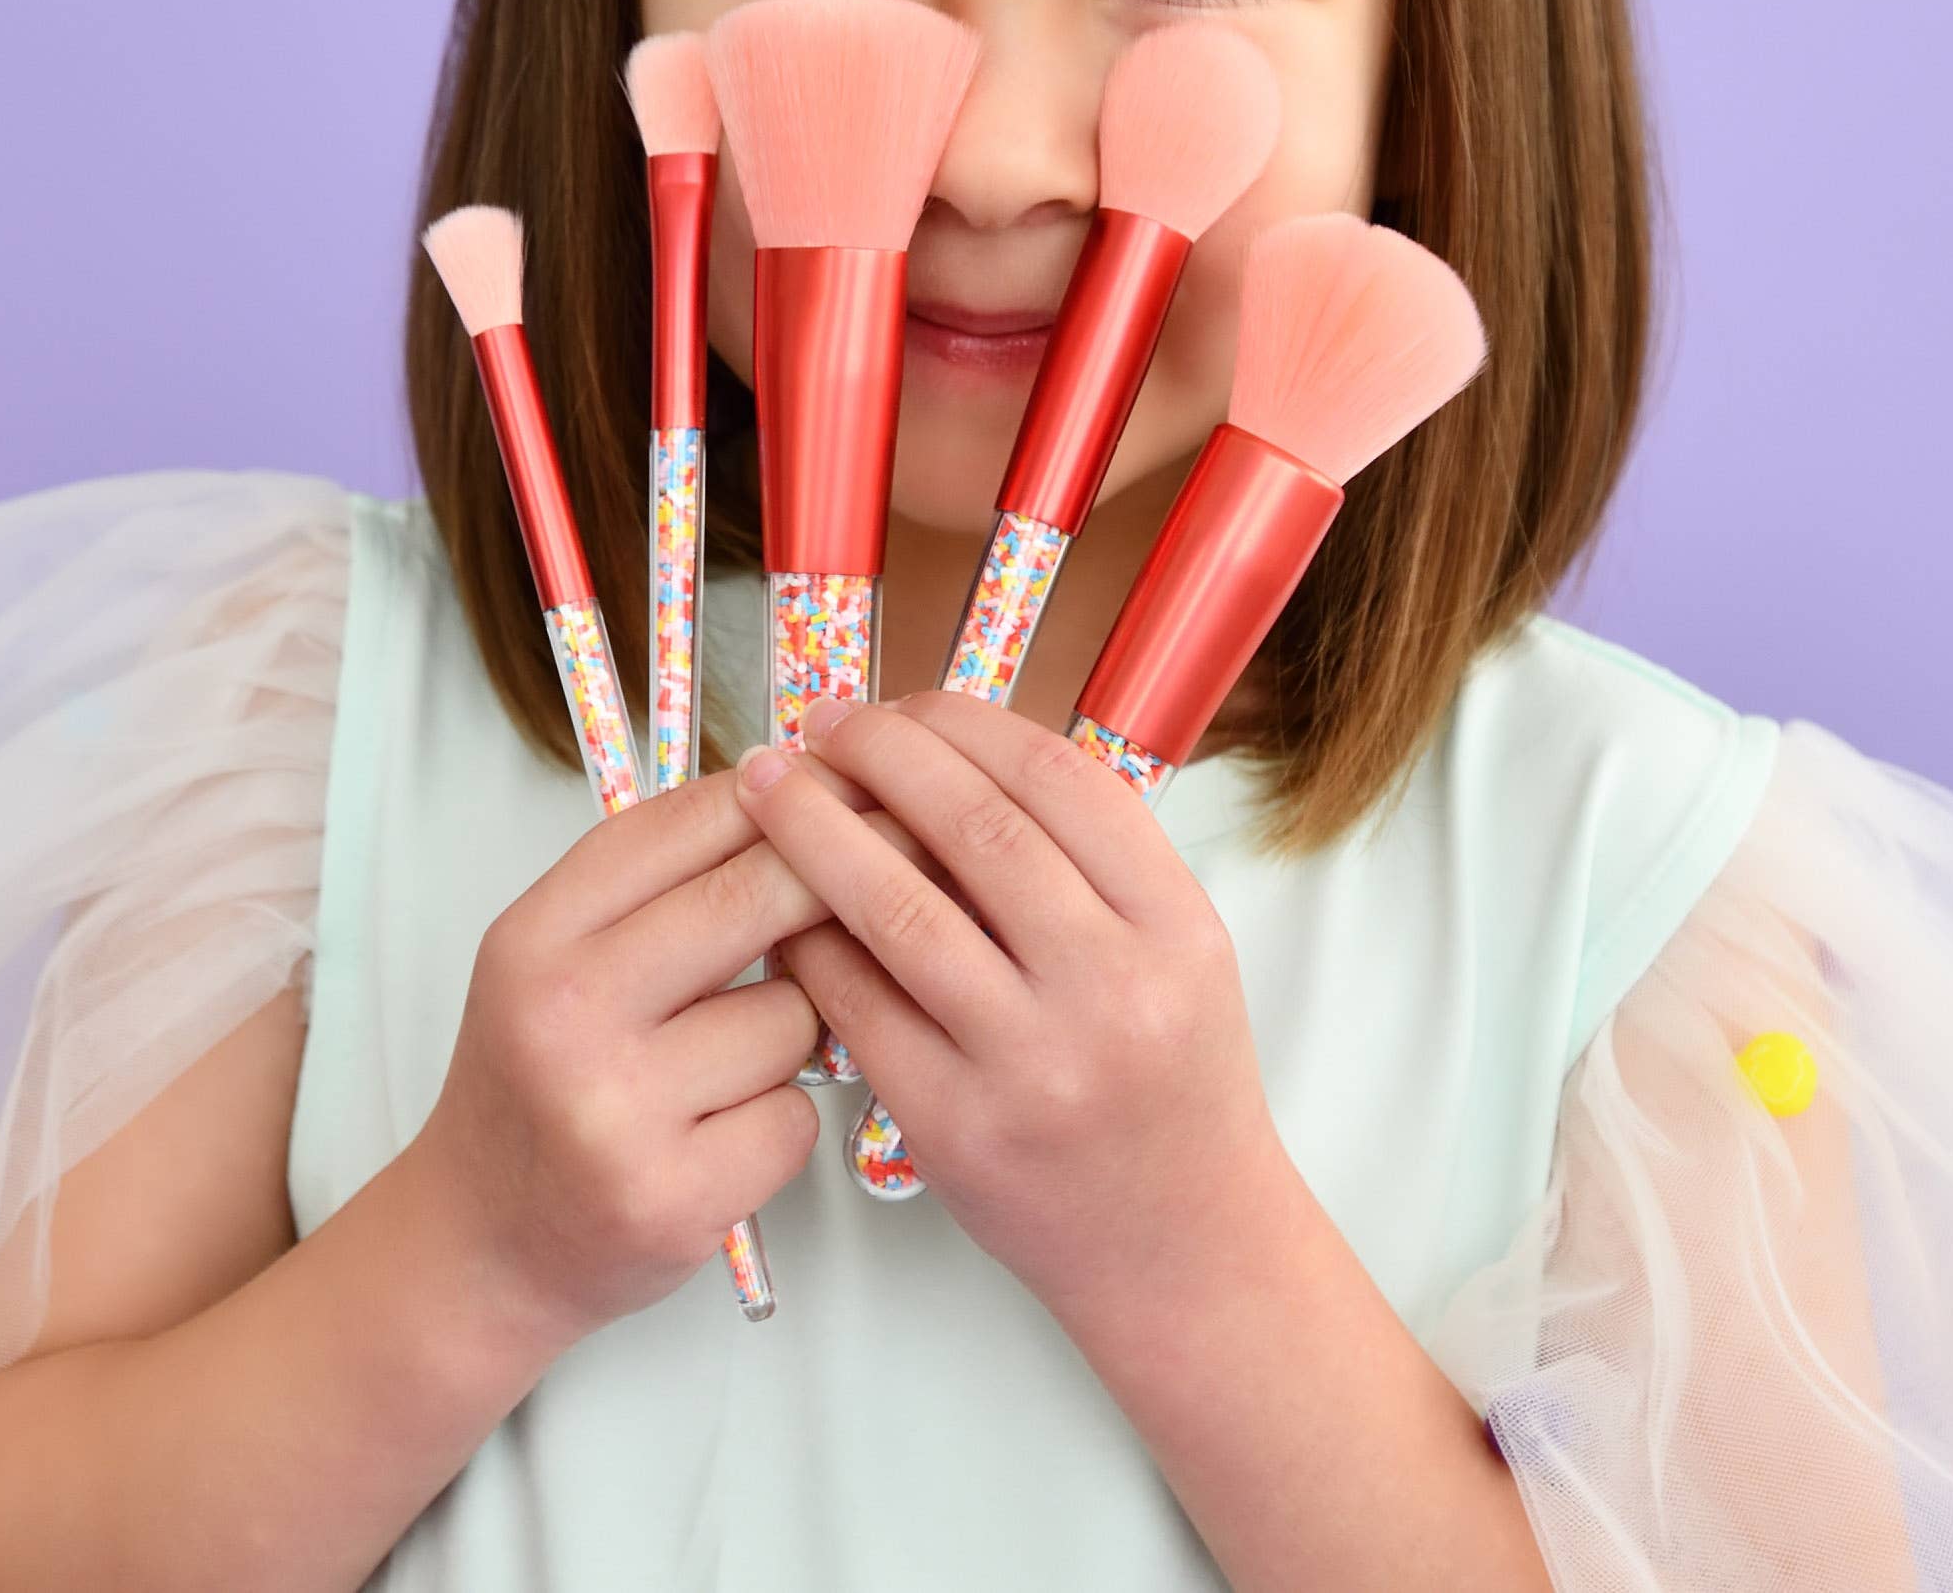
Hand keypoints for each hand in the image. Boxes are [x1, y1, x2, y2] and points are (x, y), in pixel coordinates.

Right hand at [409, 753, 930, 1345]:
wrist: (481, 1246)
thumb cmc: (541, 1079)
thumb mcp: (555, 956)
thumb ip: (656, 879)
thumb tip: (800, 785)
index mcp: (535, 936)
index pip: (686, 823)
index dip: (789, 790)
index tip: (853, 775)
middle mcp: (566, 1017)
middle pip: (753, 898)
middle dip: (842, 868)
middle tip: (903, 849)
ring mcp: (617, 1114)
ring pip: (793, 1015)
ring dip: (796, 1029)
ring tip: (730, 1063)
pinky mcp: (674, 1201)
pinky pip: (795, 1117)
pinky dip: (781, 1121)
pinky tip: (725, 1138)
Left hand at [732, 688, 1292, 1328]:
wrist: (1186, 1248)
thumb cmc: (1170, 1078)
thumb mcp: (1174, 952)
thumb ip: (1088, 860)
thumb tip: (945, 751)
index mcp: (1176, 925)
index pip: (1054, 778)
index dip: (961, 723)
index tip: (900, 703)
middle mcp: (1112, 989)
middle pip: (972, 827)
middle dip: (878, 755)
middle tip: (819, 724)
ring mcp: (1032, 1065)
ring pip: (898, 910)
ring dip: (814, 831)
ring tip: (766, 786)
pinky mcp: (957, 1129)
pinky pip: (859, 1006)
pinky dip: (810, 940)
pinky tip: (776, 902)